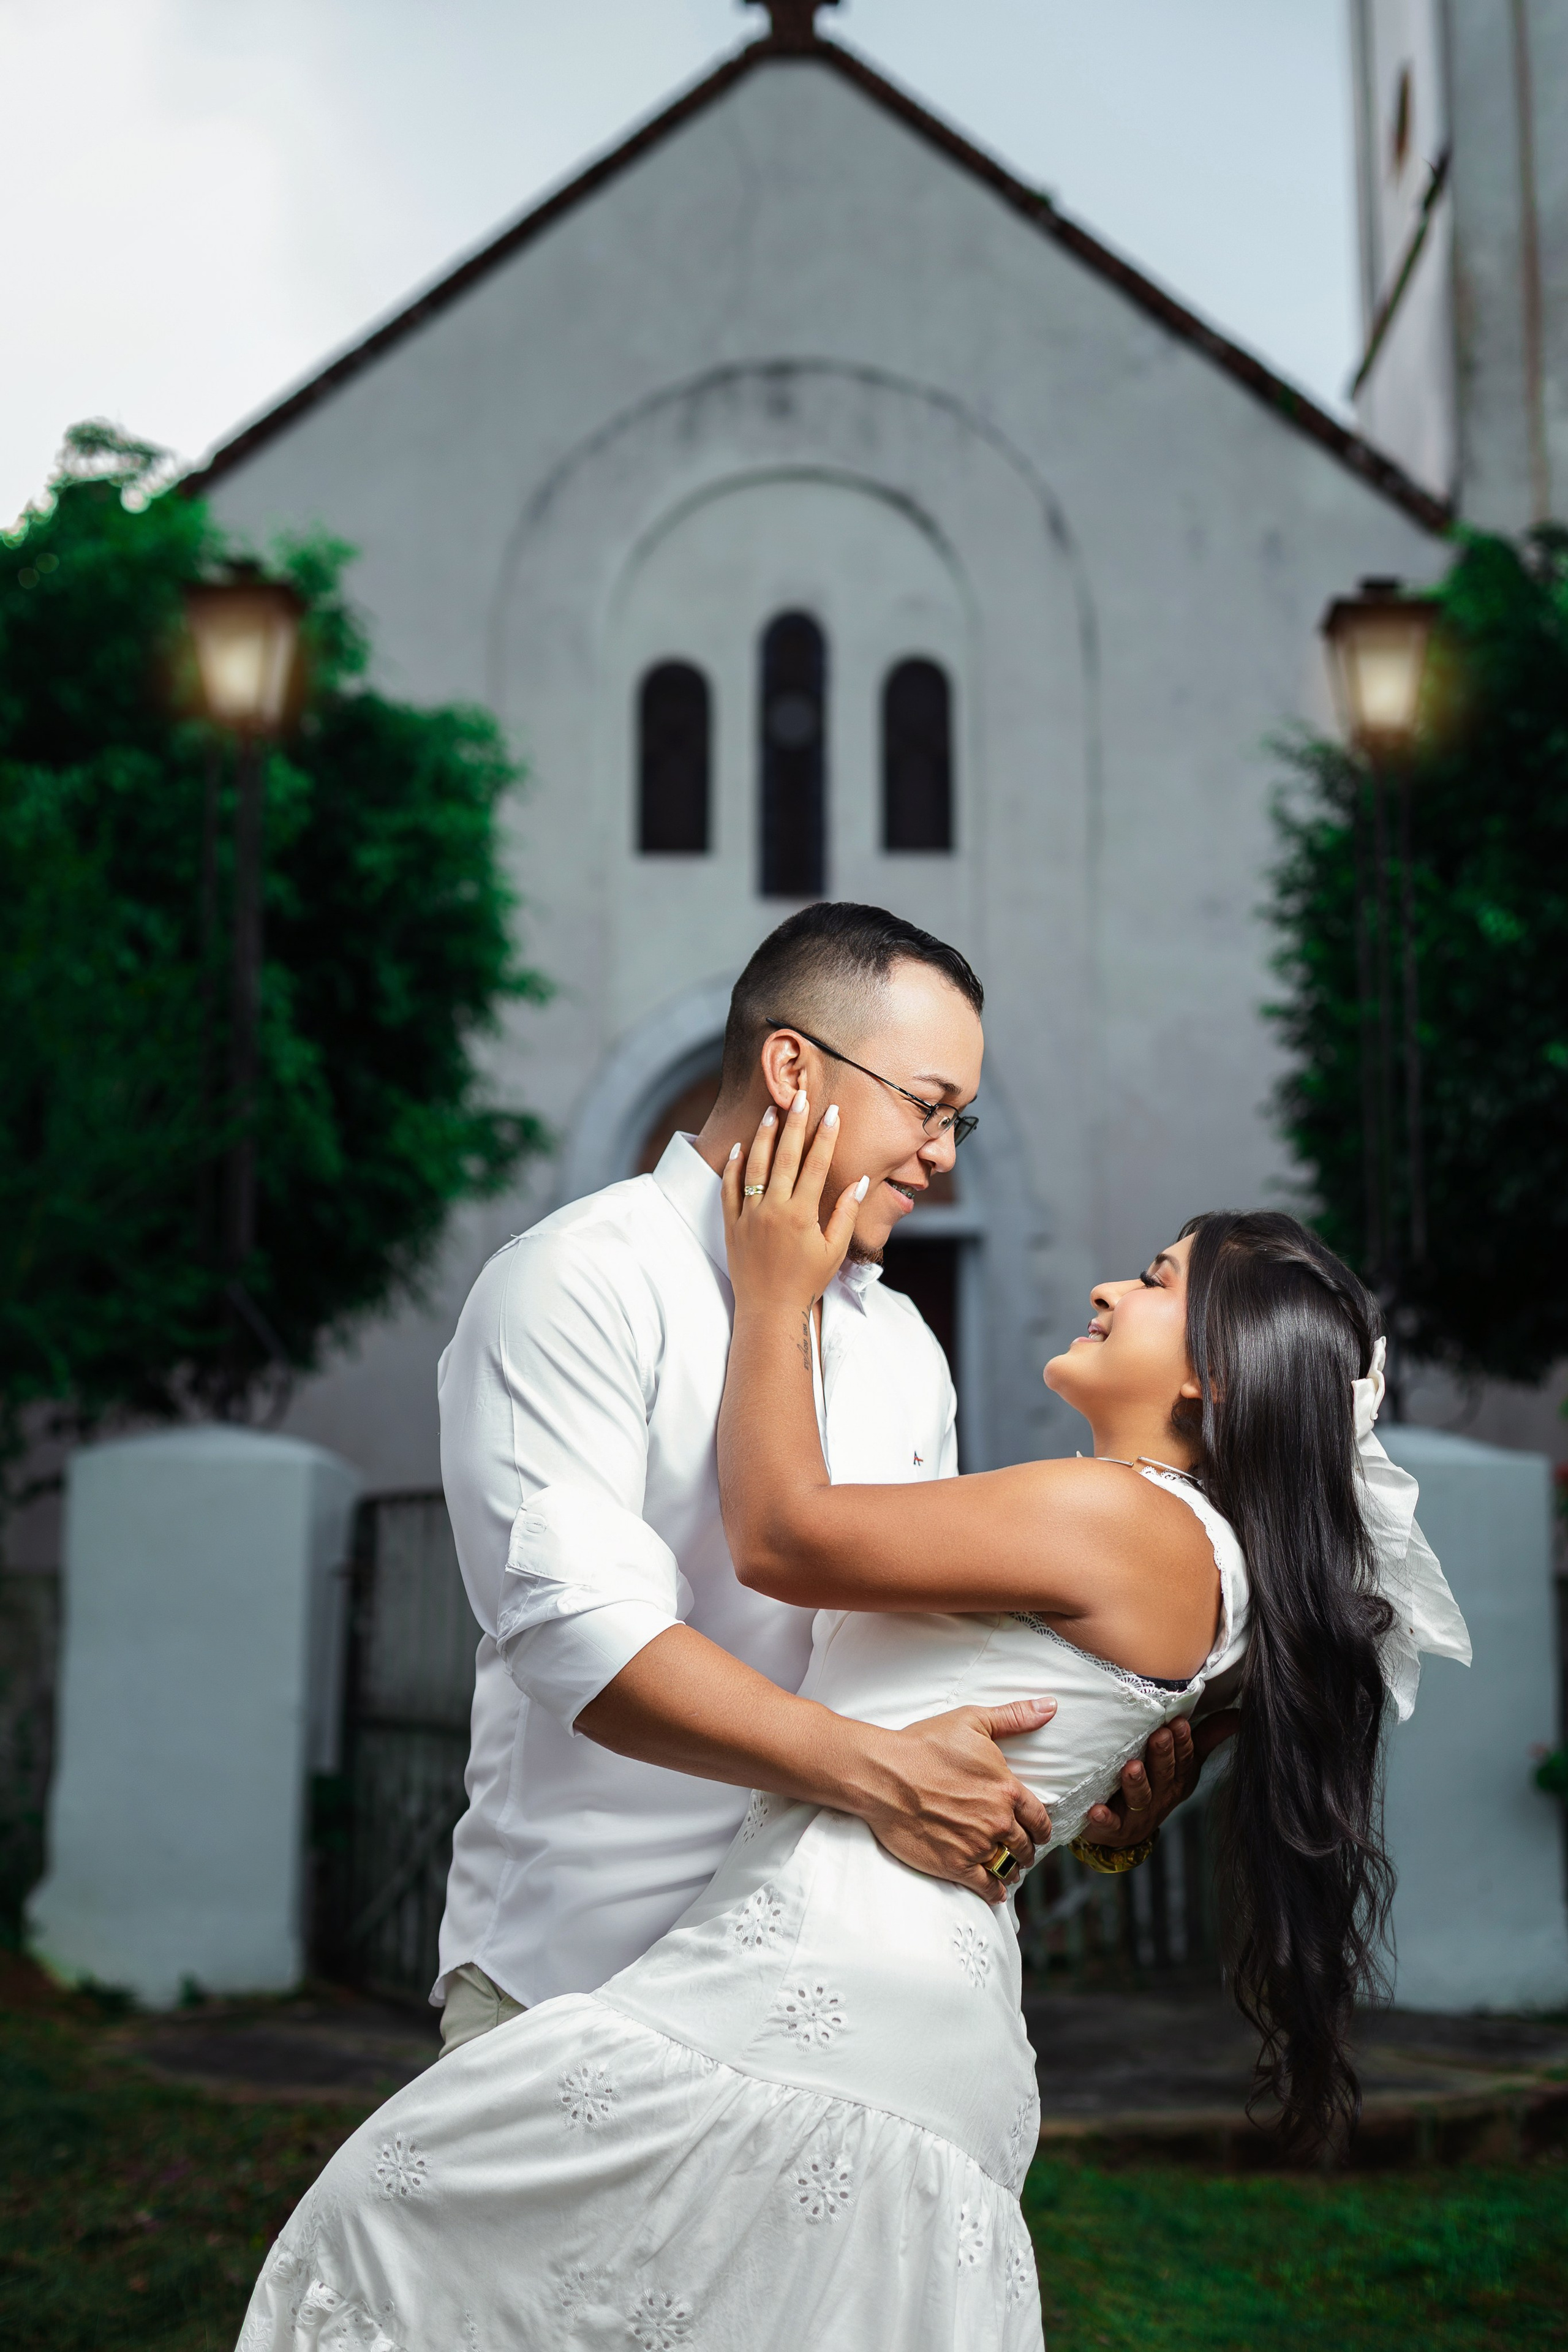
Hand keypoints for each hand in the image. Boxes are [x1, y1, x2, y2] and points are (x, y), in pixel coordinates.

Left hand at [721, 1090, 864, 1316]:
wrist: (768, 1310)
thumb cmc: (807, 1282)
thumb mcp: (834, 1251)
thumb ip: (845, 1215)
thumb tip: (861, 1182)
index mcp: (802, 1215)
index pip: (816, 1165)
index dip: (826, 1136)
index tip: (832, 1112)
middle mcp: (774, 1210)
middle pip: (784, 1156)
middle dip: (794, 1124)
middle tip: (800, 1097)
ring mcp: (750, 1215)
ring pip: (755, 1166)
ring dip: (764, 1136)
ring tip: (771, 1110)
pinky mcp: (732, 1224)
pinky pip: (730, 1188)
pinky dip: (734, 1166)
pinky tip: (741, 1147)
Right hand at [847, 1698, 1056, 1905]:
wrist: (883, 1774)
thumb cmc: (924, 1744)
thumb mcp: (972, 1721)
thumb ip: (1015, 1717)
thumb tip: (1050, 1706)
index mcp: (1006, 1789)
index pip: (1038, 1817)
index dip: (1041, 1827)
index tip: (1038, 1832)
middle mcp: (997, 1821)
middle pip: (1024, 1845)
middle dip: (1026, 1849)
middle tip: (1022, 1851)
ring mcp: (976, 1846)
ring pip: (1007, 1866)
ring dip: (1011, 1868)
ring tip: (1008, 1868)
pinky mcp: (954, 1865)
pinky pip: (986, 1887)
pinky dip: (994, 1891)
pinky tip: (996, 1889)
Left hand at [1080, 1709, 1238, 1846]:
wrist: (1125, 1829)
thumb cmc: (1156, 1783)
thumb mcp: (1184, 1761)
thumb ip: (1207, 1736)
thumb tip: (1240, 1714)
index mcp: (1180, 1779)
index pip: (1185, 1759)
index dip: (1183, 1743)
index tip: (1178, 1722)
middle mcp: (1163, 1797)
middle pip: (1164, 1775)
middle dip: (1163, 1755)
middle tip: (1159, 1736)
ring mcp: (1140, 1814)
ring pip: (1140, 1798)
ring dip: (1136, 1783)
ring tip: (1131, 1767)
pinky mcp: (1115, 1829)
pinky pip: (1110, 1825)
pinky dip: (1105, 1819)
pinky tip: (1096, 1811)